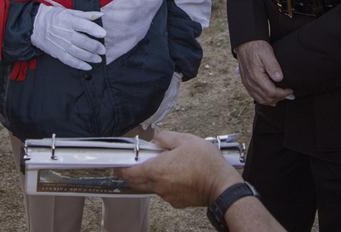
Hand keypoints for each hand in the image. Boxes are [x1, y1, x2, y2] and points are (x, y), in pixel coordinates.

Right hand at [30, 5, 105, 70]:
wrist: (35, 26)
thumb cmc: (54, 17)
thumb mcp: (69, 12)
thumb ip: (86, 15)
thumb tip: (101, 14)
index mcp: (68, 20)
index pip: (83, 25)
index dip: (94, 30)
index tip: (103, 34)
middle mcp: (65, 33)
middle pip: (82, 41)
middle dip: (95, 47)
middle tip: (103, 50)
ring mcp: (61, 44)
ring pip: (78, 52)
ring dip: (90, 57)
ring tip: (99, 58)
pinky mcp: (57, 53)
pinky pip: (70, 61)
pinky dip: (79, 65)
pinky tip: (88, 66)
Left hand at [117, 130, 241, 207]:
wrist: (222, 186)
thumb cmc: (205, 163)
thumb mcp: (185, 140)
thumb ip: (166, 137)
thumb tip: (156, 138)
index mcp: (157, 170)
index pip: (129, 173)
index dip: (120, 168)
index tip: (118, 163)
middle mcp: (159, 186)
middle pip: (136, 182)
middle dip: (131, 174)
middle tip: (134, 163)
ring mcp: (167, 196)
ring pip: (151, 187)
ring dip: (150, 177)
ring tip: (162, 164)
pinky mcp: (177, 202)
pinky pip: (164, 192)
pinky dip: (164, 184)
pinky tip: (175, 174)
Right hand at [236, 40, 292, 104]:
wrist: (245, 43)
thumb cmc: (257, 47)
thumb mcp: (267, 53)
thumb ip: (273, 66)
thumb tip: (279, 78)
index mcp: (256, 76)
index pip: (271, 92)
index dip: (283, 94)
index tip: (290, 90)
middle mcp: (250, 82)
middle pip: (266, 98)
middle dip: (279, 98)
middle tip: (289, 94)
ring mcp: (247, 83)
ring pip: (260, 99)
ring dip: (272, 100)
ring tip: (282, 97)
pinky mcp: (246, 82)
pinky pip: (254, 96)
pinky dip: (263, 99)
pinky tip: (270, 98)